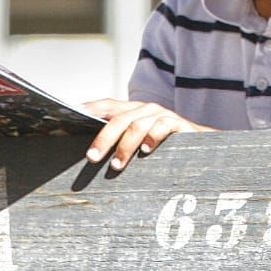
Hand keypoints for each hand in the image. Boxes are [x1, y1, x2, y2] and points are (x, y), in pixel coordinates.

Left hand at [81, 98, 212, 171]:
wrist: (201, 145)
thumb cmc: (164, 148)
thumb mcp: (139, 143)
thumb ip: (119, 143)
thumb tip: (88, 155)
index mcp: (132, 111)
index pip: (106, 105)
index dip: (89, 108)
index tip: (70, 115)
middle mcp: (145, 109)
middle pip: (118, 119)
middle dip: (103, 138)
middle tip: (91, 157)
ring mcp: (162, 115)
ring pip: (137, 125)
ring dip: (124, 146)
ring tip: (116, 165)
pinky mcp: (178, 124)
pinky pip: (162, 127)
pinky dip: (152, 137)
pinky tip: (147, 150)